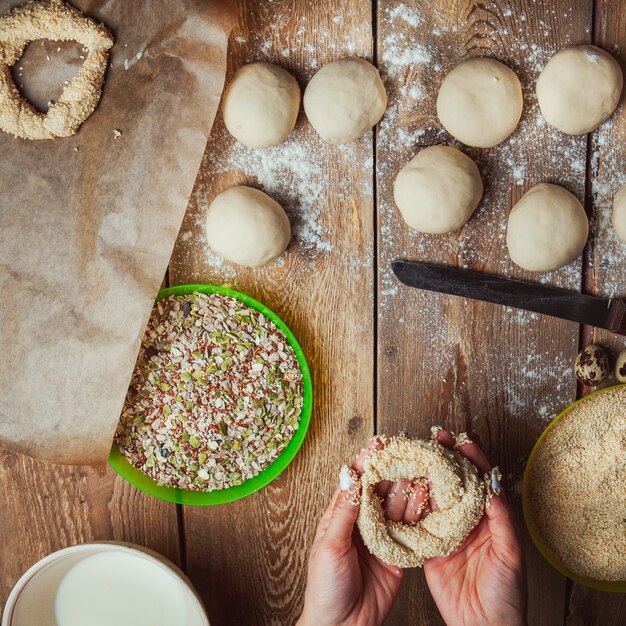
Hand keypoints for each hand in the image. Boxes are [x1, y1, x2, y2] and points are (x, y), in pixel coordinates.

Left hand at [297, 439, 406, 625]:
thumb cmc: (325, 588)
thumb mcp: (330, 546)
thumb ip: (344, 513)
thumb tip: (350, 477)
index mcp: (341, 516)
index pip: (356, 482)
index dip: (367, 461)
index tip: (380, 442)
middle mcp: (363, 522)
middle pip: (381, 489)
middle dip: (394, 469)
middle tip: (410, 450)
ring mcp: (382, 536)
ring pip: (398, 506)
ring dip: (409, 488)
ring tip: (423, 469)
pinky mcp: (398, 553)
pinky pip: (411, 530)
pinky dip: (419, 514)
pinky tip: (428, 499)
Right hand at [424, 429, 526, 625]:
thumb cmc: (507, 595)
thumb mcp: (510, 554)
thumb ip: (501, 521)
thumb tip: (493, 487)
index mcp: (488, 517)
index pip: (478, 480)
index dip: (470, 458)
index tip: (461, 441)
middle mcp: (465, 520)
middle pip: (453, 481)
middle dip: (444, 456)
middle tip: (434, 436)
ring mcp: (445, 532)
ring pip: (433, 495)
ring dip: (424, 473)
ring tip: (413, 451)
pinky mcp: (427, 547)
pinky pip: (417, 522)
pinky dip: (409, 503)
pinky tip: (400, 485)